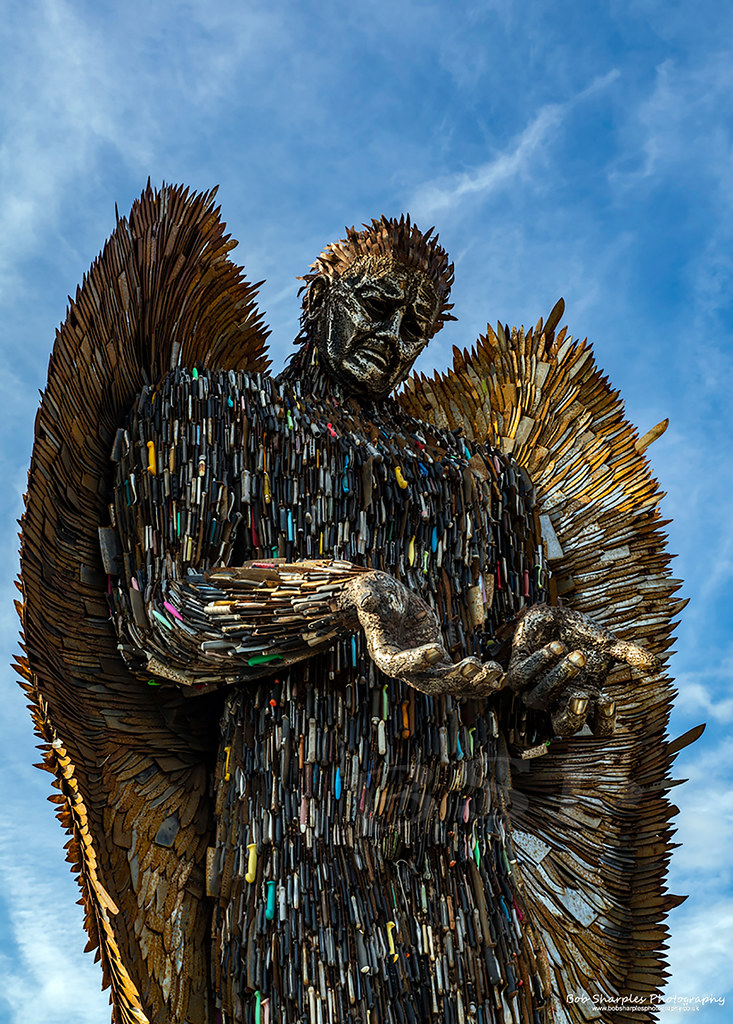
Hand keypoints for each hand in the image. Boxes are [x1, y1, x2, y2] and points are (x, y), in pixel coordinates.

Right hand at [339, 572, 502, 696]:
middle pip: (429, 682)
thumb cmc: (374, 593)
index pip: (399, 665)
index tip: (437, 648)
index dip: (417, 661)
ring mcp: (423, 667)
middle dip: (453, 678)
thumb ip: (368, 595)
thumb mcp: (369, 590)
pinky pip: (458, 676)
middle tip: (474, 666)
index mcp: (384, 653)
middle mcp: (404, 667)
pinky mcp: (438, 660)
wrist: (383, 600)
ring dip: (473, 683)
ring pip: (448, 684)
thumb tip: (367, 599)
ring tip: (496, 674)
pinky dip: (478, 679)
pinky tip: (498, 677)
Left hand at [506, 604, 659, 737]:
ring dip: (559, 677)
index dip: (603, 722)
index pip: (597, 727)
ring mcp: (536, 688)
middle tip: (581, 697)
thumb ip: (630, 654)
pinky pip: (521, 677)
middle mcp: (560, 699)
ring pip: (540, 698)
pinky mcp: (518, 672)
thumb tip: (655, 665)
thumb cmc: (581, 635)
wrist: (554, 614)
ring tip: (577, 655)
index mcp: (586, 698)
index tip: (608, 700)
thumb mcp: (608, 644)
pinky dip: (539, 662)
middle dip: (572, 715)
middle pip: (564, 727)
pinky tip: (555, 646)